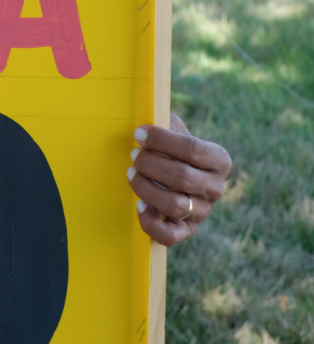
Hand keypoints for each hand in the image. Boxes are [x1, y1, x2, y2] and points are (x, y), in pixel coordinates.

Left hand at [128, 113, 231, 245]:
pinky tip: (138, 205)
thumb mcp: (174, 131)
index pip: (192, 149)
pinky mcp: (186, 230)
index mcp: (218, 160)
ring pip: (174, 205)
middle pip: (182, 177)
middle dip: (150, 164)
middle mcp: (216, 188)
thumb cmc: (170, 149)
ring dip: (146, 188)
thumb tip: (147, 114)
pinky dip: (150, 222)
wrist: (175, 176)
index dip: (162, 140)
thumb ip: (166, 123)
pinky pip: (169, 236)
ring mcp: (202, 212)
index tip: (138, 133)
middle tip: (133, 154)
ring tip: (131, 173)